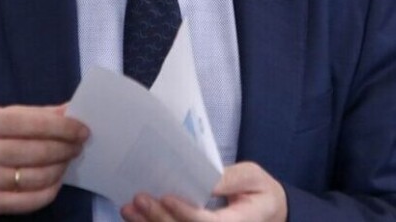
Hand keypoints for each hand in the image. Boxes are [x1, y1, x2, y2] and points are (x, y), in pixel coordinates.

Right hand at [0, 104, 88, 216]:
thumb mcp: (1, 116)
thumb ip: (36, 114)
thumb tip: (70, 111)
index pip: (33, 124)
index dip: (63, 127)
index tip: (82, 130)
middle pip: (37, 152)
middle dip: (65, 148)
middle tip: (78, 145)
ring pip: (35, 177)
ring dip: (59, 169)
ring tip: (67, 161)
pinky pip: (28, 200)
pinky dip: (48, 190)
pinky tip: (55, 180)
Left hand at [120, 162, 286, 221]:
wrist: (266, 212)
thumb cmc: (259, 192)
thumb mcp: (253, 177)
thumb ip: (231, 179)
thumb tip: (205, 180)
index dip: (186, 213)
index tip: (167, 197)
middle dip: (159, 218)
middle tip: (139, 199)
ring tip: (129, 208)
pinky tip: (135, 217)